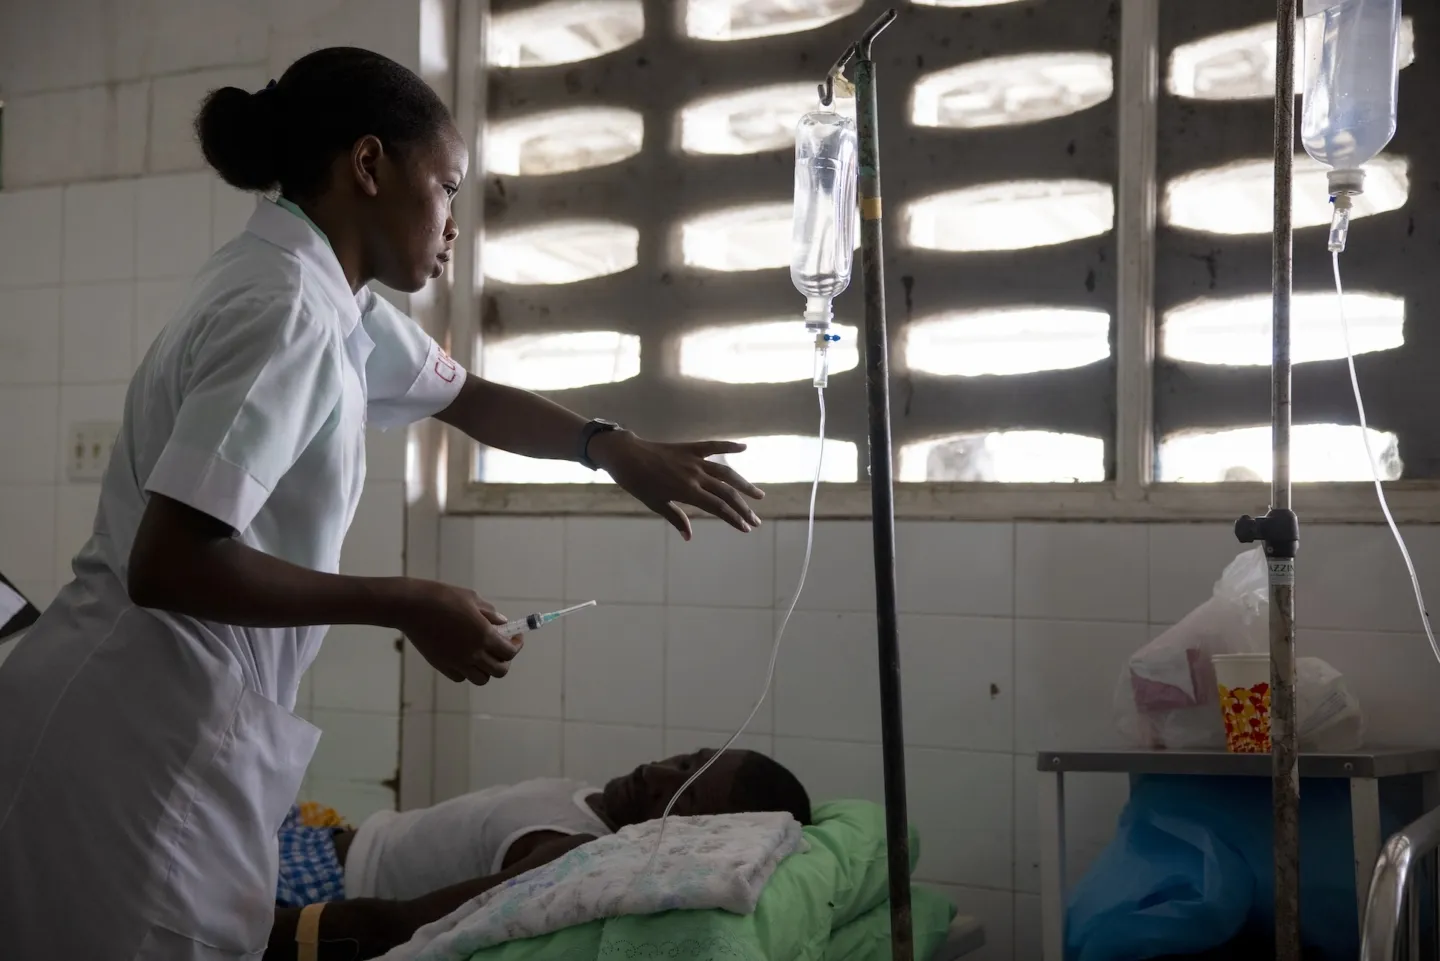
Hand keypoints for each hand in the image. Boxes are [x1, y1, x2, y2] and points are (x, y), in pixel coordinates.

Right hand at [397, 580, 519, 684]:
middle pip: (500, 671)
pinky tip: (465, 656)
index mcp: (484, 636)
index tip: (515, 637)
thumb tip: (502, 623)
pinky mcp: (441, 665)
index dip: (517, 645)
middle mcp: (473, 653)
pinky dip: (467, 671)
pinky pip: (460, 677)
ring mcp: (456, 662)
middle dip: (505, 660)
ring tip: (484, 654)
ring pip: (481, 679)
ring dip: (487, 669)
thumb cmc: (443, 596)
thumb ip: (490, 613)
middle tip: (502, 648)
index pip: (510, 652)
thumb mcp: (472, 599)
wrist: (411, 606)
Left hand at [589, 432, 764, 538]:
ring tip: (758, 494)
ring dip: (744, 484)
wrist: (626, 455)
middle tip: (756, 521)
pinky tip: (745, 447)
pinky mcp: (690, 448)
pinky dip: (730, 446)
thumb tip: (689, 536)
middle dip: (743, 508)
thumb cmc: (638, 483)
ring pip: (726, 473)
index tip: (746, 528)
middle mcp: (696, 475)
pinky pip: (714, 446)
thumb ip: (676, 518)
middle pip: (727, 493)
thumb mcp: (656, 504)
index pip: (719, 508)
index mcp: (688, 491)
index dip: (734, 519)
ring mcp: (695, 460)